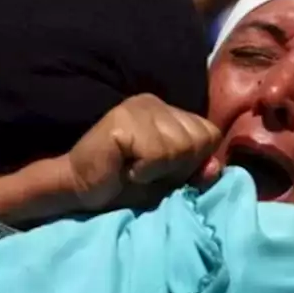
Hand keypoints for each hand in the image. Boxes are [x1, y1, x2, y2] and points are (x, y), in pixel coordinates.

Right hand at [63, 94, 222, 210]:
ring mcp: (140, 107)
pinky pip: (157, 152)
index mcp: (170, 112)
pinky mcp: (123, 118)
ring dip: (161, 171)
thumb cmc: (123, 186)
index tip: (163, 173)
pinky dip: (145, 171)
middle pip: (200, 140)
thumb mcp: (168, 183)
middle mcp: (157, 103)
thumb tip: (215, 166)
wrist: (78, 189)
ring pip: (181, 147)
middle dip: (179, 167)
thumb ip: (194, 173)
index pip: (210, 134)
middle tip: (147, 172)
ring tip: (135, 170)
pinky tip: (125, 169)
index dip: (193, 163)